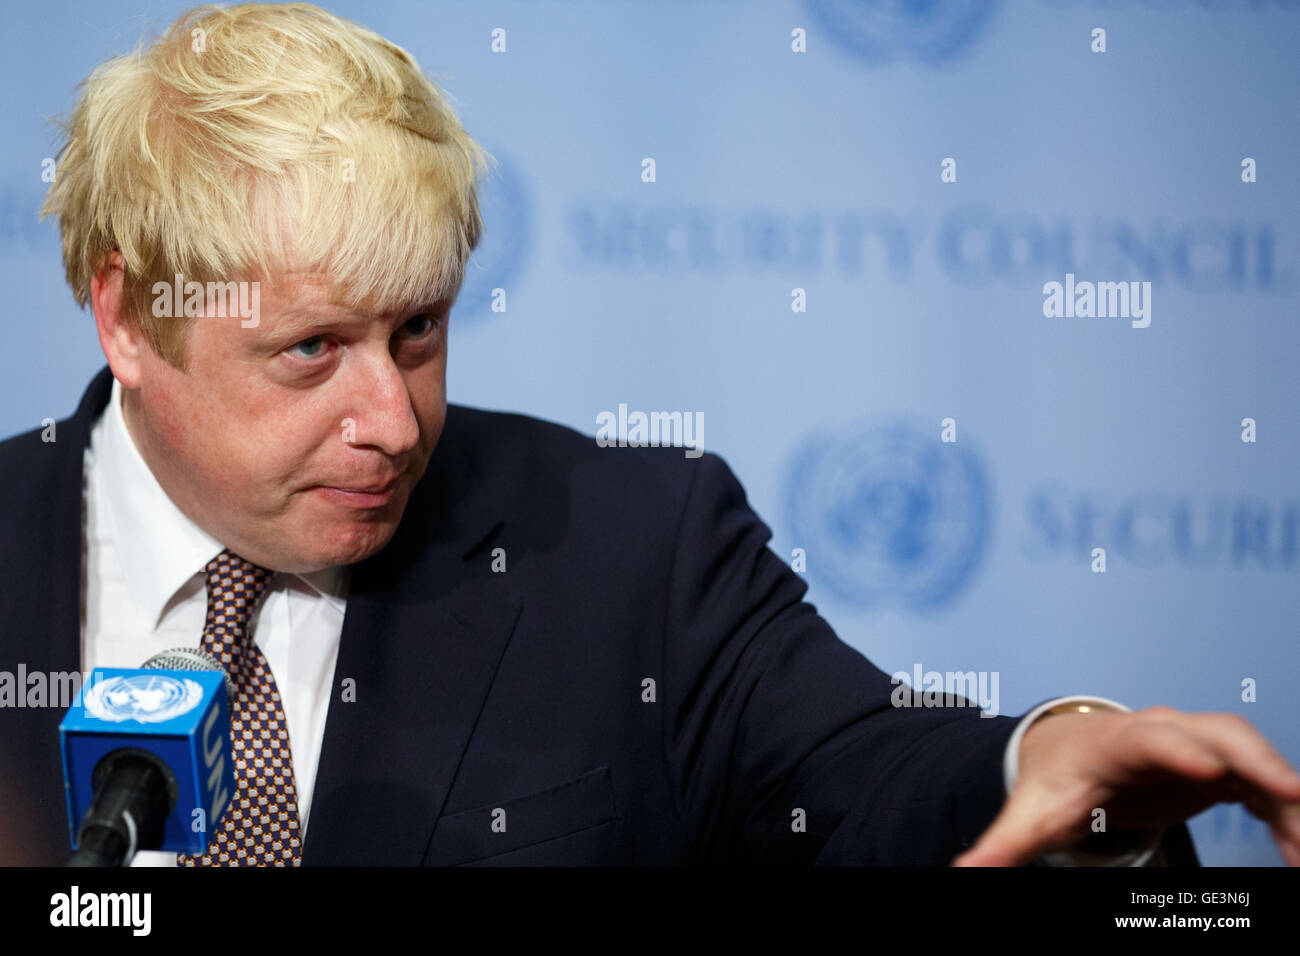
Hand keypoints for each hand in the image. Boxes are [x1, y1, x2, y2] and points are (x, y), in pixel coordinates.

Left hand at [950, 706, 1299, 865]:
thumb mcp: (1029, 814)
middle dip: (1255, 758)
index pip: (1150, 737)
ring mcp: (1197, 743)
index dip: (1179, 750)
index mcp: (1116, 741)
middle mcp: (1165, 732)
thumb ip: (1001, 848)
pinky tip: (1298, 849)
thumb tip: (959, 874)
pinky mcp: (1219, 766)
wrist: (1073, 752)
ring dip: (1283, 792)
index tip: (1209, 770)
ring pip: (1251, 752)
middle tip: (1293, 796)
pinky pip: (1262, 782)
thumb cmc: (1056, 780)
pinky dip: (1285, 809)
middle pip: (1217, 731)